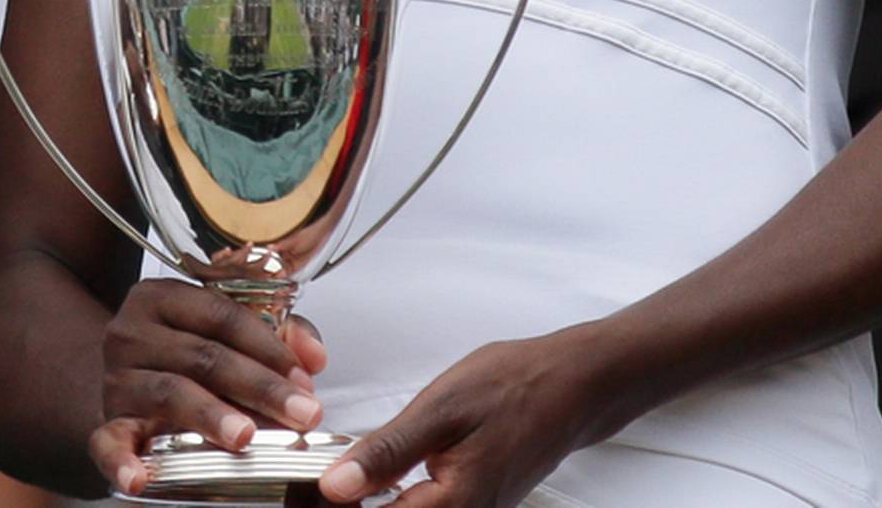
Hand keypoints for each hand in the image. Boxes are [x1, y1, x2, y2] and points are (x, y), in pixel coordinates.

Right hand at [89, 280, 328, 498]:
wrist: (127, 381)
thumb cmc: (185, 355)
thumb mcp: (224, 331)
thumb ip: (277, 333)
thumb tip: (313, 355)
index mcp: (160, 299)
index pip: (220, 314)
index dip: (268, 345)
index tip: (305, 377)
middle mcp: (131, 333)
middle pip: (202, 356)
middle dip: (259, 386)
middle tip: (302, 413)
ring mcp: (117, 380)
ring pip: (170, 393)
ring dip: (211, 415)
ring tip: (246, 436)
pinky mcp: (107, 424)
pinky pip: (108, 443)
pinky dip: (123, 462)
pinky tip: (140, 479)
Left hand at [315, 330, 610, 505]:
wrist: (573, 386)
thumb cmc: (514, 388)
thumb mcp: (439, 411)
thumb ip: (386, 453)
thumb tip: (336, 487)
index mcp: (454, 504)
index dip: (338, 506)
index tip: (308, 490)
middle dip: (356, 502)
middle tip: (325, 478)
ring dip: (379, 499)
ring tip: (346, 475)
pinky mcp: (477, 504)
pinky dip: (399, 496)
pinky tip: (380, 475)